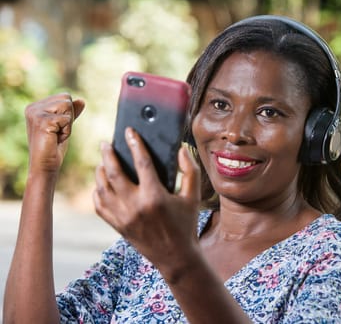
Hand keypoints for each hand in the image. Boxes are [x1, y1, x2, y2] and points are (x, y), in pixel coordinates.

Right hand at [24, 93, 84, 173]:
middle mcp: (33, 107)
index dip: (68, 114)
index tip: (57, 128)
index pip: (64, 96)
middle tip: (57, 132)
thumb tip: (81, 100)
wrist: (45, 166)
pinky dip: (66, 131)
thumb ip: (71, 112)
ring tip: (56, 135)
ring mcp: (36, 114)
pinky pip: (67, 119)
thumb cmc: (53, 147)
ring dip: (67, 124)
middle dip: (68, 117)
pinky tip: (55, 139)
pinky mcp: (42, 121)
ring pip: (67, 106)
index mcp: (35, 106)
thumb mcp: (64, 126)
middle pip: (66, 98)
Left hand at [93, 127, 201, 279]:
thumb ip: (190, 171)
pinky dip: (97, 191)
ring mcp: (123, 217)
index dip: (135, 143)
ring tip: (102, 161)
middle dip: (108, 154)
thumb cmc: (186, 224)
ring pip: (102, 188)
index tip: (130, 132)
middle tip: (106, 143)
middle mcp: (135, 206)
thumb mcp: (194, 197)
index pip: (141, 162)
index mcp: (155, 197)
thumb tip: (181, 149)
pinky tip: (101, 184)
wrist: (175, 257)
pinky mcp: (117, 226)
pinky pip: (99, 205)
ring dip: (100, 171)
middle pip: (113, 172)